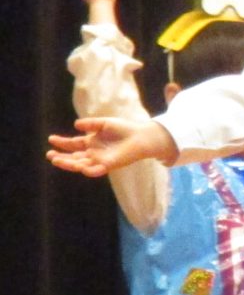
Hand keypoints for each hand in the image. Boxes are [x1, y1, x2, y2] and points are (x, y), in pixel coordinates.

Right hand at [47, 117, 176, 176]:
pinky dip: (89, 170)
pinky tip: (81, 167)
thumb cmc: (125, 129)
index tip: (51, 139)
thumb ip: (91, 124)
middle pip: (73, 157)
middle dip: (61, 157)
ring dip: (69, 163)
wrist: (142, 136)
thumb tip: (76, 125)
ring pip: (80, 165)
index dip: (62, 142)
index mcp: (91, 142)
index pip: (73, 144)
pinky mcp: (109, 165)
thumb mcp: (105, 123)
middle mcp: (93, 153)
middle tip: (49, 155)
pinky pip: (96, 171)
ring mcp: (100, 160)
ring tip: (57, 160)